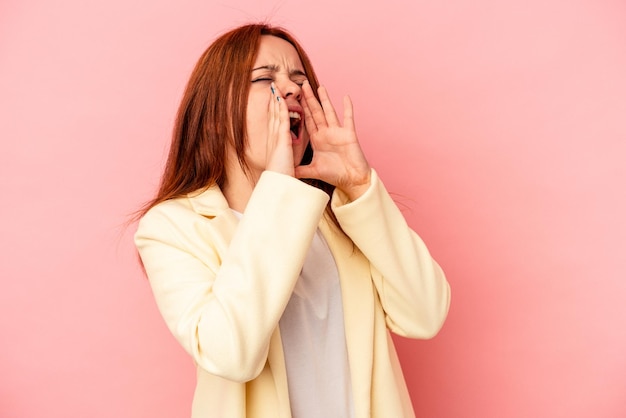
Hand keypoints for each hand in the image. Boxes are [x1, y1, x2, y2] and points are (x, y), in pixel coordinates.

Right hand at [265, 83, 294, 176]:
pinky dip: (281, 107)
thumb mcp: (281, 164)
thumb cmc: (280, 176)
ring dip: (275, 100)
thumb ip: (281, 158)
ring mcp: (276, 136)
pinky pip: (282, 119)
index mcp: (274, 143)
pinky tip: (280, 97)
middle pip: (272, 115)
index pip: (274, 123)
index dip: (273, 111)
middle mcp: (273, 137)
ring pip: (275, 114)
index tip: (273, 101)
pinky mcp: (282, 138)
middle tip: (272, 89)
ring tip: (274, 88)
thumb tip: (281, 159)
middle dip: (272, 102)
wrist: (278, 183)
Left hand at [296, 81, 370, 200]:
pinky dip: (348, 108)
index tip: (294, 98)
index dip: (301, 110)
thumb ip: (300, 170)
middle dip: (309, 99)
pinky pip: (348, 119)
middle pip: (316, 113)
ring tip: (320, 87)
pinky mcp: (348, 134)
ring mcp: (338, 132)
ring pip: (329, 112)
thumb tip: (285, 173)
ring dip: (325, 100)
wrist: (352, 180)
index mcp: (317, 140)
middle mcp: (326, 133)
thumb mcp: (313, 171)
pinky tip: (346, 97)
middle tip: (303, 85)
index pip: (307, 121)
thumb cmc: (335, 175)